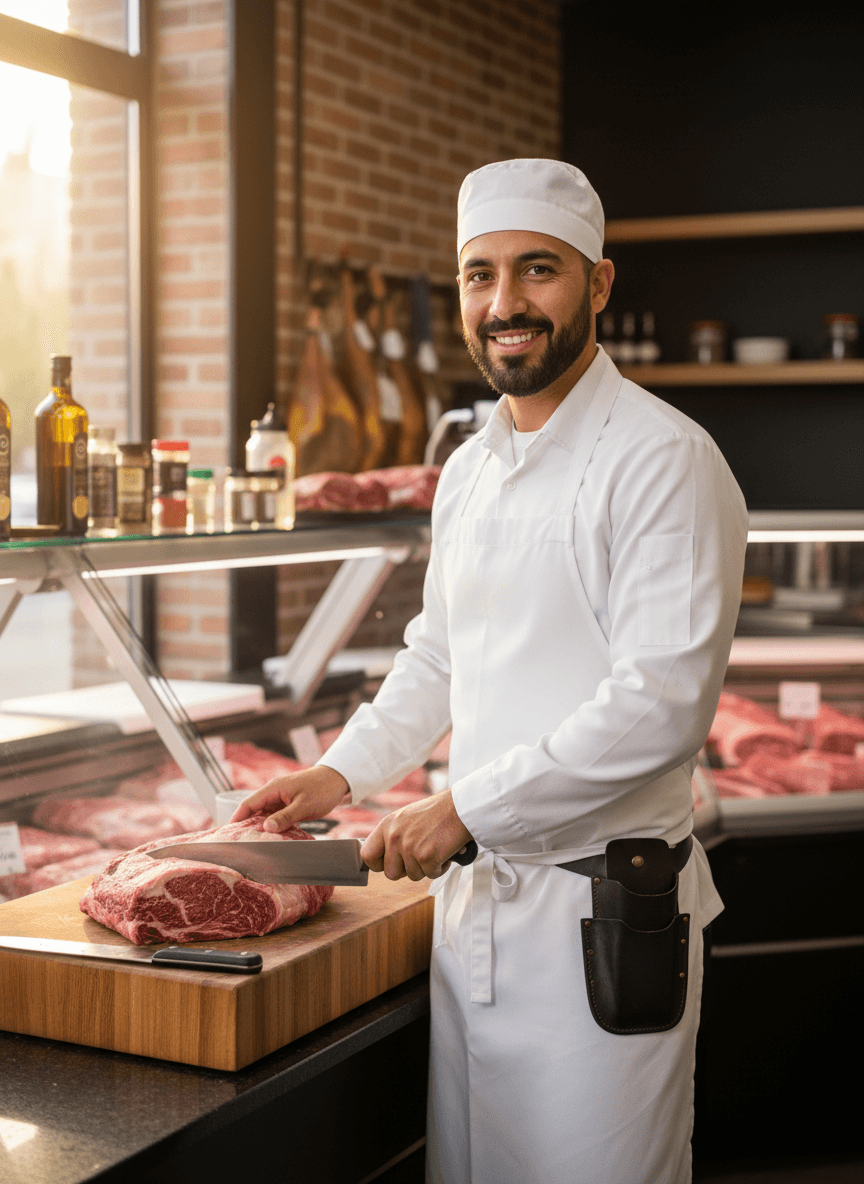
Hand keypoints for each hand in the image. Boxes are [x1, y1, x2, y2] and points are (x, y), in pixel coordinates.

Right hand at [230, 764, 349, 831]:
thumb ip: (284, 817)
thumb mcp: (304, 806)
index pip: (247, 804)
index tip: (227, 833)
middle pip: (253, 810)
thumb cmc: (322, 790)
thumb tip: (265, 828)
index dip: (236, 818)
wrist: (338, 780)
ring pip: (263, 814)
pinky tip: (270, 838)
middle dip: (245, 825)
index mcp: (273, 789)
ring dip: (258, 827)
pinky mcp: (288, 803)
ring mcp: (281, 798)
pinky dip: (271, 826)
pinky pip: (274, 816)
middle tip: (238, 843)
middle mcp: (273, 793)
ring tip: (251, 844)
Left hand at [360, 790, 471, 881]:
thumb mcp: (406, 817)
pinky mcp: (426, 856)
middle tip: (420, 857)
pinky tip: (445, 852)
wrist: (461, 808)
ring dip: (425, 868)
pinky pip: (430, 875)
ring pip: (412, 876)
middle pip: (390, 873)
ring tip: (435, 849)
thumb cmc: (437, 812)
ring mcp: (409, 847)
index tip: (390, 863)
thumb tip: (386, 857)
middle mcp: (394, 836)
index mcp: (387, 825)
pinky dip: (440, 868)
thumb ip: (394, 835)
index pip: (367, 855)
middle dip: (406, 870)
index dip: (378, 864)